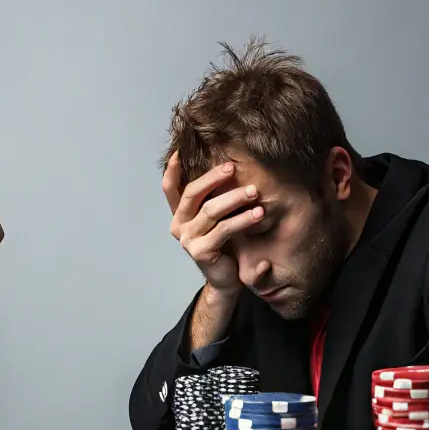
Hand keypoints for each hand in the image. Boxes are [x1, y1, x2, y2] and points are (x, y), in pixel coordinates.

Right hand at [162, 152, 262, 294]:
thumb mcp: (218, 217)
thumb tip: (226, 165)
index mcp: (180, 214)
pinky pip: (223, 230)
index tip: (179, 150)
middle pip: (192, 193)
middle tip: (233, 167)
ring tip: (255, 192)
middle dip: (213, 178)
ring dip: (234, 198)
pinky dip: (242, 220)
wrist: (227, 279)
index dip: (172, 170)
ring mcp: (187, 239)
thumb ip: (214, 197)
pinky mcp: (200, 251)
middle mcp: (179, 225)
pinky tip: (258, 214)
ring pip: (210, 210)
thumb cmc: (225, 244)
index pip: (170, 189)